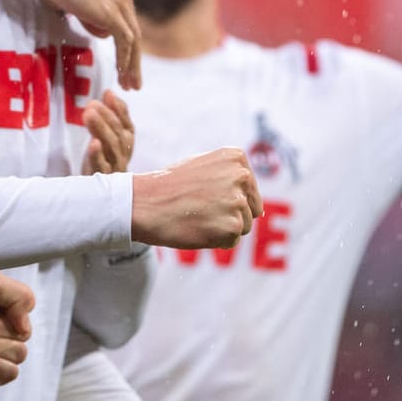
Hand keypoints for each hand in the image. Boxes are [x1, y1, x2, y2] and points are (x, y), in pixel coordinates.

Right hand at [34, 0, 141, 90]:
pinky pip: (124, 41)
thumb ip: (87, 10)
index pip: (126, 20)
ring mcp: (120, 1)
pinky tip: (121, 75)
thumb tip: (93, 25)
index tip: (124, 62)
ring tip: (129, 85)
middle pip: (134, 32)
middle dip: (134, 59)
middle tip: (133, 81)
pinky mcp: (111, 12)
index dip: (126, 44)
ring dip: (132, 65)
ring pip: (133, 40)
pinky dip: (124, 60)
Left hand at [81, 90, 134, 173]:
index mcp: (127, 144)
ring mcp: (114, 167)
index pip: (127, 124)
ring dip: (101, 129)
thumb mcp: (106, 137)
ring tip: (89, 114)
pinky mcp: (102, 179)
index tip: (108, 94)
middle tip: (92, 103)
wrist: (96, 193)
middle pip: (118, 134)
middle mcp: (123, 154)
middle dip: (107, 116)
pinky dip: (98, 154)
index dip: (119, 109)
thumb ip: (109, 117)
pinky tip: (93, 143)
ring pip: (112, 147)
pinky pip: (101, 166)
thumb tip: (109, 92)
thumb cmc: (102, 160)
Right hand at [129, 148, 262, 249]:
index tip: (204, 195)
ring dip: (221, 228)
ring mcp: (238, 202)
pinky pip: (231, 242)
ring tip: (196, 217)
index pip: (249, 190)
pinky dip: (215, 241)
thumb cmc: (169, 186)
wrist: (145, 203)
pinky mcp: (232, 226)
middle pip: (250, 210)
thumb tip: (257, 207)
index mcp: (236, 158)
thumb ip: (229, 177)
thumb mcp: (202, 167)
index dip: (227, 198)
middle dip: (229, 215)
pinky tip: (196, 228)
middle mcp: (241, 176)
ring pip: (242, 227)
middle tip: (199, 209)